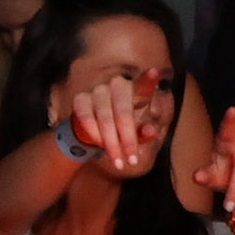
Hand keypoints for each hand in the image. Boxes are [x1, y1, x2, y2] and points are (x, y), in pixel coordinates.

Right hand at [56, 65, 170, 174]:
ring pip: (105, 118)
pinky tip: (100, 146)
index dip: (148, 80)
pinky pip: (86, 118)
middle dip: (128, 140)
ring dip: (111, 143)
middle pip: (123, 112)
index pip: (143, 86)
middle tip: (132, 161)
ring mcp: (98, 90)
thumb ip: (144, 133)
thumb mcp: (136, 133)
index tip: (154, 72)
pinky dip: (94, 135)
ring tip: (118, 162)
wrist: (93, 132)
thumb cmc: (121, 129)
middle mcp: (117, 85)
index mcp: (135, 91)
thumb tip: (150, 131)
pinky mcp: (81, 99)